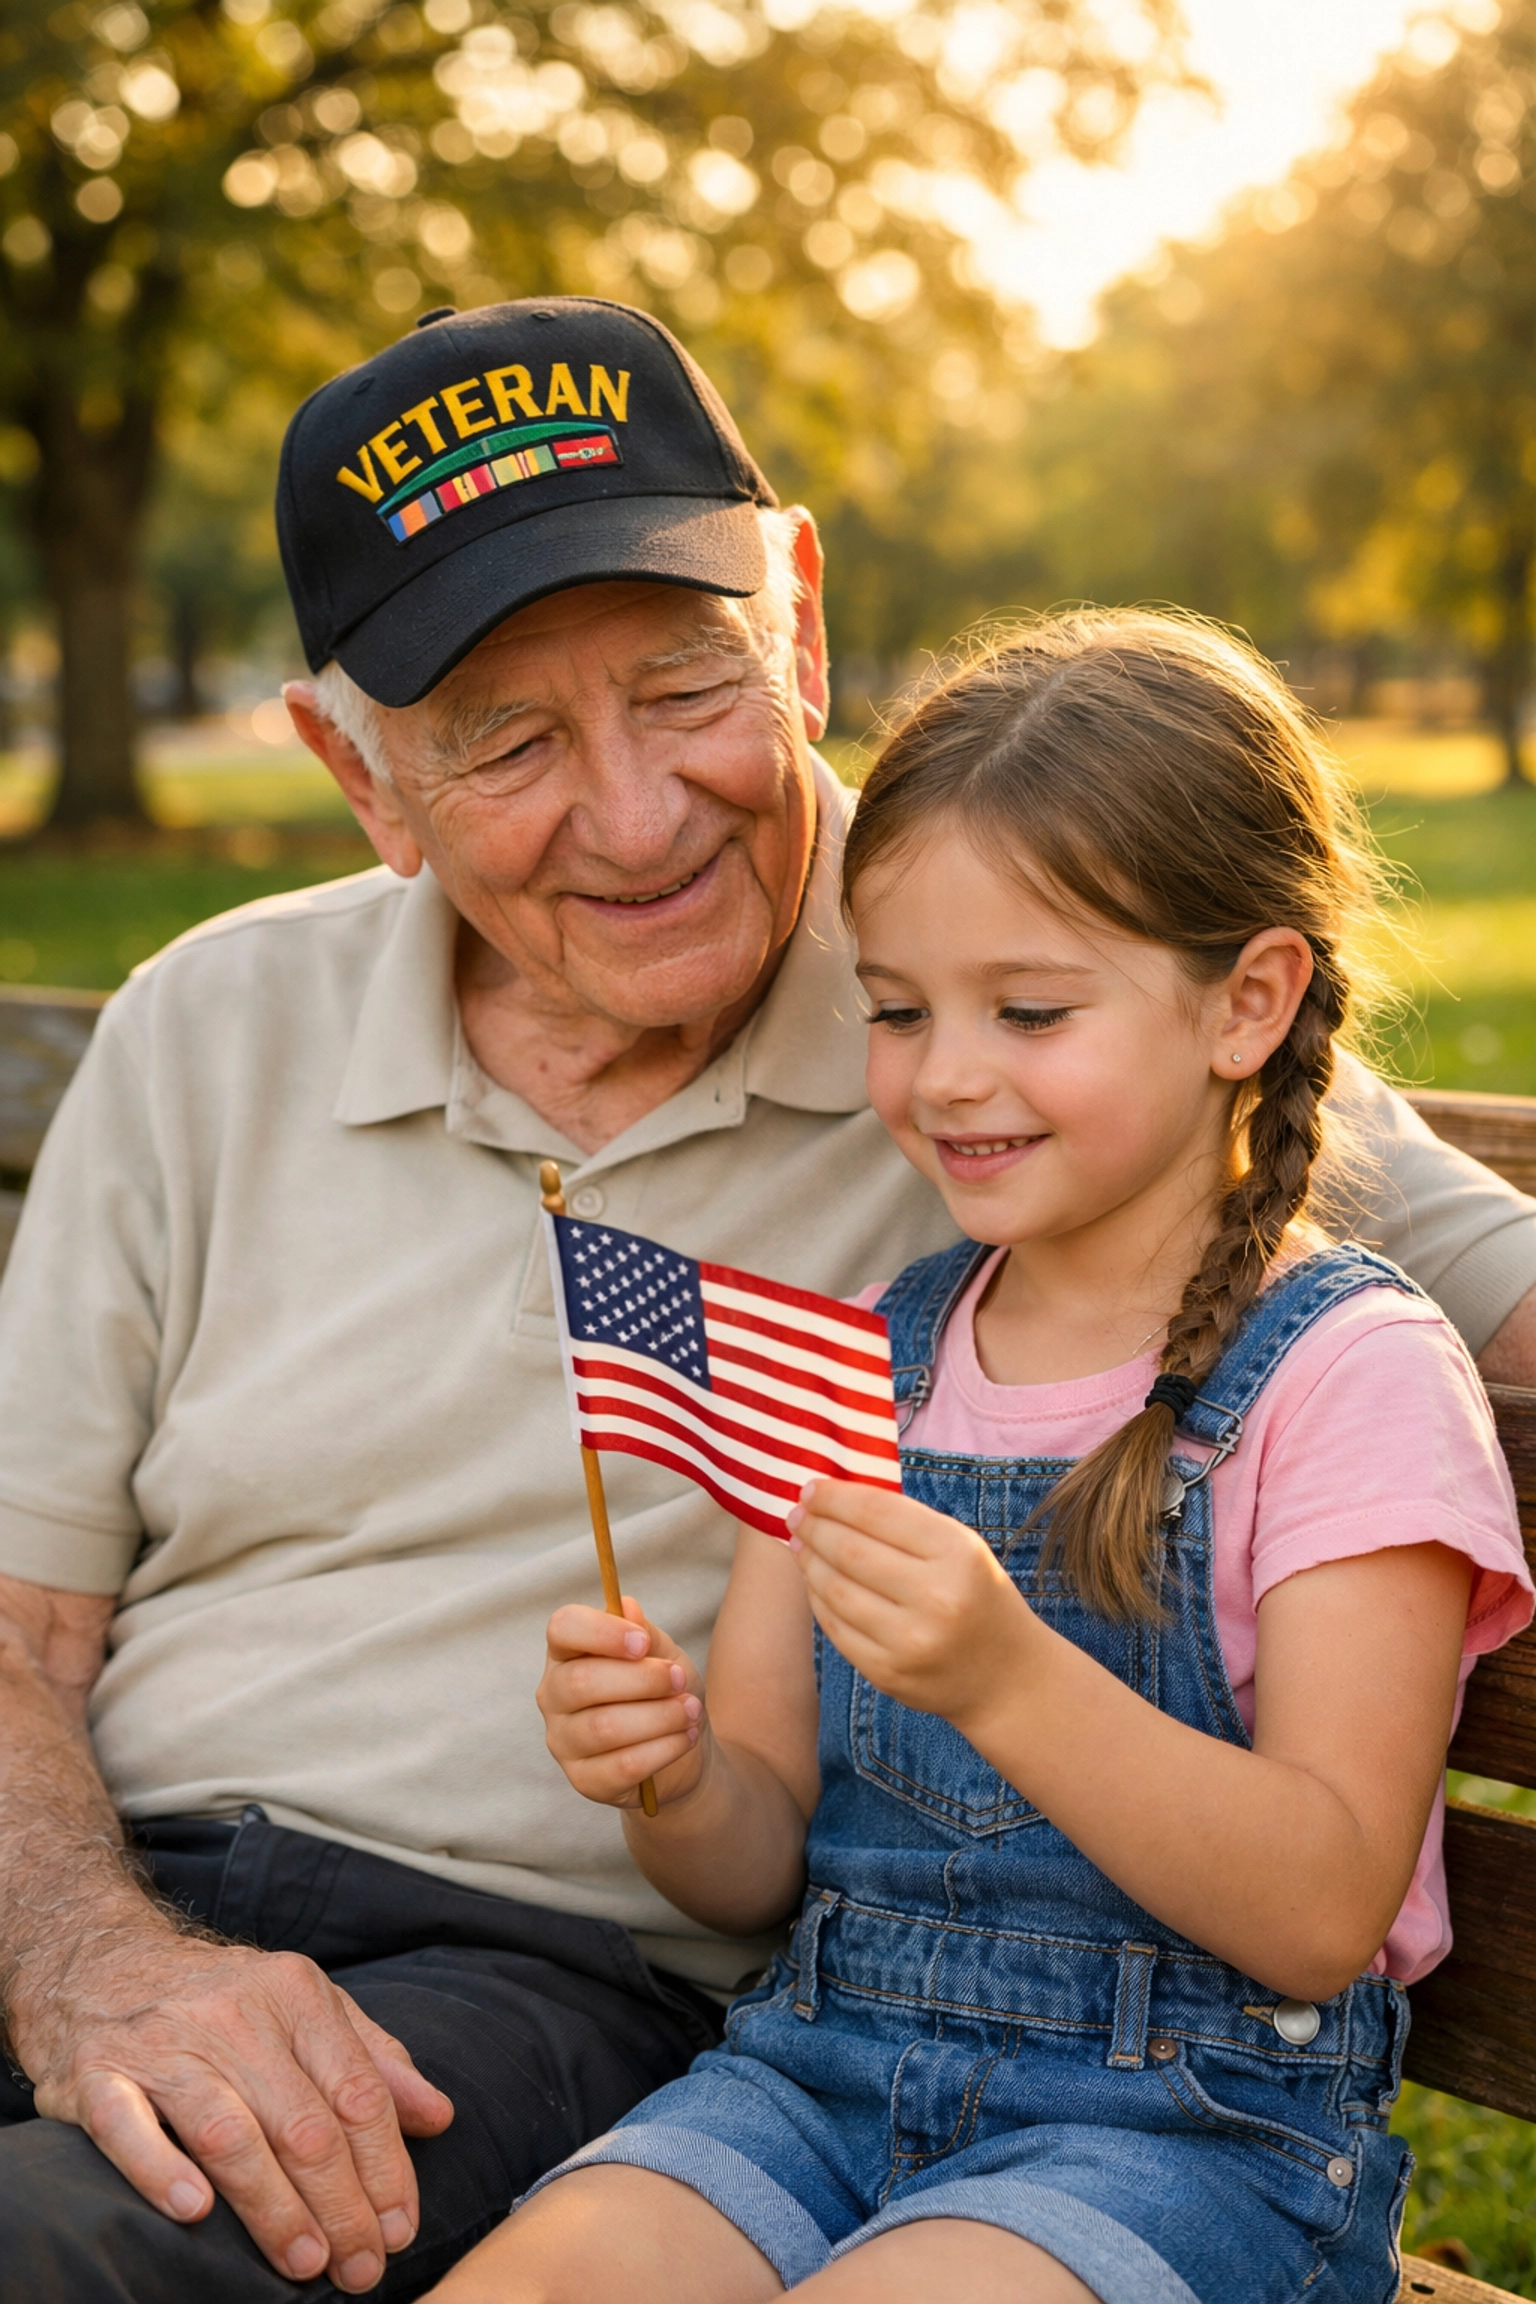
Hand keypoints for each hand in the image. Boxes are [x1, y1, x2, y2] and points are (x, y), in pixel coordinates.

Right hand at [10, 1922, 453, 2291]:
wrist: (101, 1962)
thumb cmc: (223, 2001)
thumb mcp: (308, 2008)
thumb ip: (374, 2060)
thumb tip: (438, 2117)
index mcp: (294, 1994)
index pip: (356, 2092)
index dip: (385, 2168)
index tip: (399, 2228)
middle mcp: (233, 2013)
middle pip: (303, 2123)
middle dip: (341, 2205)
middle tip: (360, 2268)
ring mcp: (162, 2043)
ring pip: (231, 2134)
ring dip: (273, 2208)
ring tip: (306, 2263)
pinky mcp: (97, 2074)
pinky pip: (127, 2127)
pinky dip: (161, 2170)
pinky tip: (195, 2212)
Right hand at [538, 1597, 705, 1809]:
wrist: (684, 1744)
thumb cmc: (664, 1691)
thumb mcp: (662, 1653)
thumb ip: (644, 1632)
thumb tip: (628, 1606)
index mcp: (566, 1653)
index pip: (562, 1629)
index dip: (601, 1632)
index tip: (642, 1643)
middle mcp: (553, 1696)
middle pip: (582, 1681)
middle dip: (642, 1680)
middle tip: (680, 1679)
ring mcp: (563, 1741)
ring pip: (604, 1728)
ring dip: (660, 1716)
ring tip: (691, 1710)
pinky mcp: (584, 1781)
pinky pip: (623, 1766)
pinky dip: (663, 1749)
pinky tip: (685, 1737)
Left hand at [787, 1479, 1038, 1728]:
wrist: (1006, 1677)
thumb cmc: (978, 1597)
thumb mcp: (962, 1549)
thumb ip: (906, 1524)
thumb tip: (834, 1497)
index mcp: (958, 1553)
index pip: (879, 1512)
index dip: (836, 1497)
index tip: (811, 1488)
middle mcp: (936, 1597)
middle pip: (850, 1550)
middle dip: (814, 1526)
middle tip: (796, 1515)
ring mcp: (909, 1641)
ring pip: (835, 1589)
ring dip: (809, 1561)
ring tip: (800, 1544)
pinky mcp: (887, 1672)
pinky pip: (835, 1627)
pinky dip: (818, 1598)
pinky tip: (814, 1581)